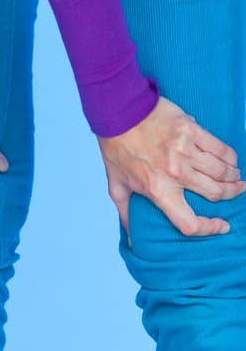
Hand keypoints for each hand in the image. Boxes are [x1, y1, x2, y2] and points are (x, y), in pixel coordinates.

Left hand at [97, 95, 244, 244]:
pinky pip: (220, 148)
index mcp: (158, 191)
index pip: (189, 223)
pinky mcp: (192, 131)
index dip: (209, 229)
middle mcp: (176, 174)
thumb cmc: (117, 148)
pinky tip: (232, 161)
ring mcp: (186, 151)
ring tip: (236, 179)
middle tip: (236, 192)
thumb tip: (133, 240)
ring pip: (222, 171)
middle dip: (231, 195)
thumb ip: (126, 213)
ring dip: (233, 178)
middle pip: (216, 193)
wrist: (118, 111)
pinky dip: (230, 157)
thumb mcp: (116, 185)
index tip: (221, 226)